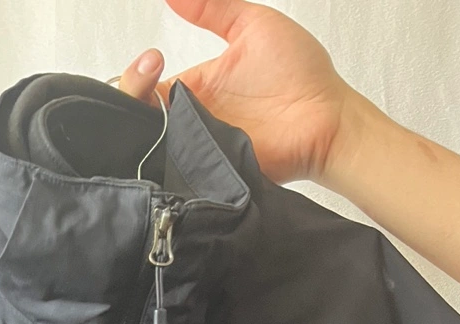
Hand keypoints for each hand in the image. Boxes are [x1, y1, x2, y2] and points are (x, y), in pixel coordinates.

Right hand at [116, 0, 361, 184]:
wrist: (327, 118)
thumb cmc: (301, 72)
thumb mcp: (252, 24)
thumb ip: (212, 8)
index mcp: (196, 87)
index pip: (149, 87)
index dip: (137, 77)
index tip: (150, 62)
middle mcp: (194, 119)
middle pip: (142, 118)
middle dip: (132, 97)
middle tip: (150, 80)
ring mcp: (202, 147)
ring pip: (153, 146)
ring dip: (146, 127)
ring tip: (156, 108)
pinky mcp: (213, 171)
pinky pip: (179, 171)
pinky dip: (168, 157)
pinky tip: (167, 139)